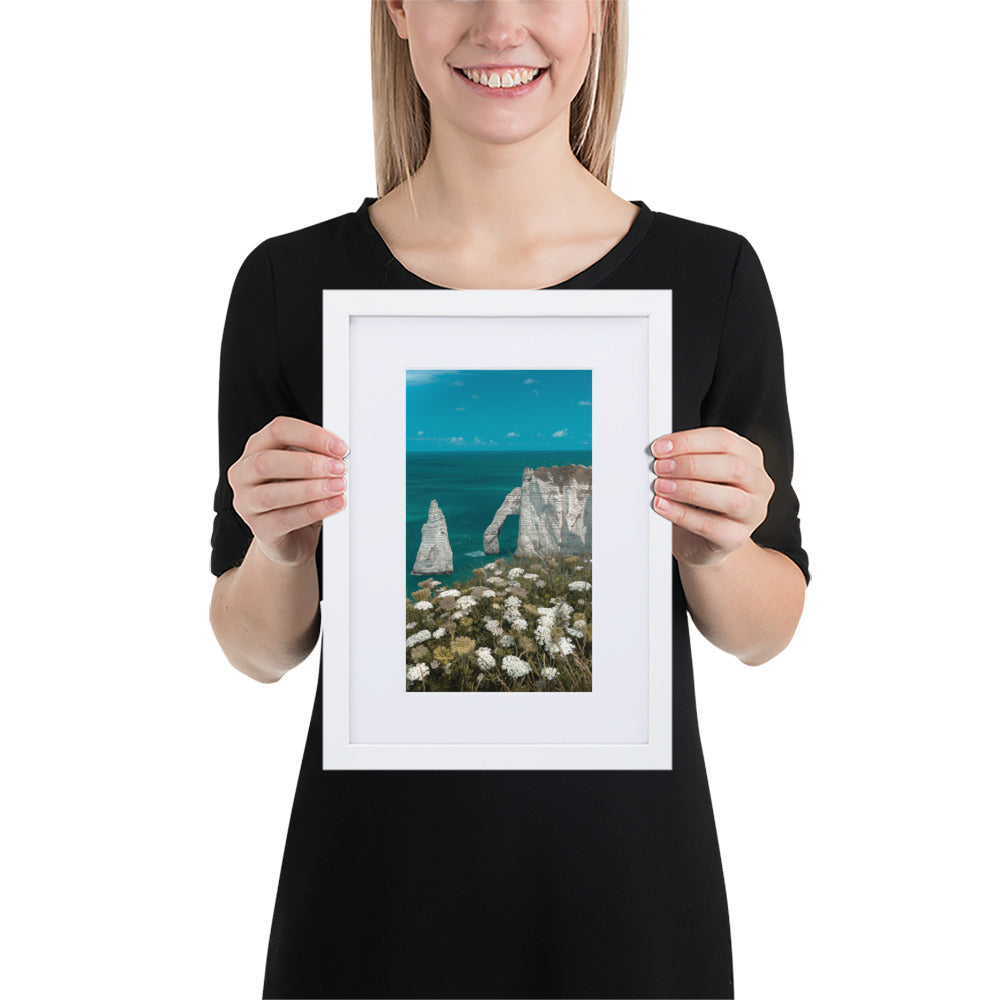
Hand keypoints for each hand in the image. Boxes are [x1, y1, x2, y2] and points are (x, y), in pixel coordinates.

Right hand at [228, 415, 349, 566]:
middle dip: (308, 464)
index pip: (278, 431)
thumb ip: (316, 457)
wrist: (291, 538)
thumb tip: (338, 454)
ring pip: (272, 494)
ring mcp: (247, 503)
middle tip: (338, 468)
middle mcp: (244, 474)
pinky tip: (333, 505)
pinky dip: (313, 511)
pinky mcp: (259, 529)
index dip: (311, 436)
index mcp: (255, 449)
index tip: (339, 447)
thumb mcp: (305, 470)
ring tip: (338, 487)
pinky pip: (284, 520)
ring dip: (310, 489)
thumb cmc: (297, 497)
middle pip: (267, 461)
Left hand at [649, 427, 773, 567]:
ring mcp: (752, 513)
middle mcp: (758, 484)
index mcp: (750, 458)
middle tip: (660, 467)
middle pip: (733, 467)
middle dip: (691, 464)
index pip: (724, 440)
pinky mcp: (736, 538)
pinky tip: (663, 506)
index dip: (690, 441)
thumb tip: (660, 451)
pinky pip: (711, 526)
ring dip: (690, 489)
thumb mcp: (697, 473)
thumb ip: (686, 458)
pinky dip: (683, 515)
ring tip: (661, 487)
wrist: (702, 542)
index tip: (661, 447)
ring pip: (730, 499)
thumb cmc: (700, 503)